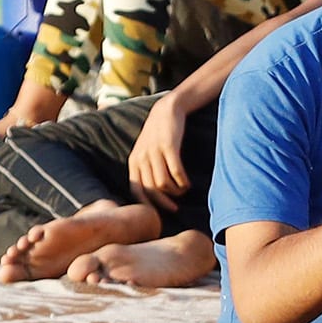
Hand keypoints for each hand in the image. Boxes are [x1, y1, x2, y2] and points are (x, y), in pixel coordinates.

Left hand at [126, 95, 191, 211]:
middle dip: (164, 203)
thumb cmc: (158, 133)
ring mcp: (154, 152)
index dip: (147, 204)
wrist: (167, 109)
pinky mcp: (168, 147)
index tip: (158, 213)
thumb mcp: (145, 150)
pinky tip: (187, 183)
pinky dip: (182, 182)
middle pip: (151, 189)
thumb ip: (145, 168)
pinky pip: (175, 172)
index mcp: (134, 161)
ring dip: (175, 191)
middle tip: (175, 208)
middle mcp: (141, 158)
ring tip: (183, 190)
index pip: (136, 190)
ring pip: (163, 183)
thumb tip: (154, 192)